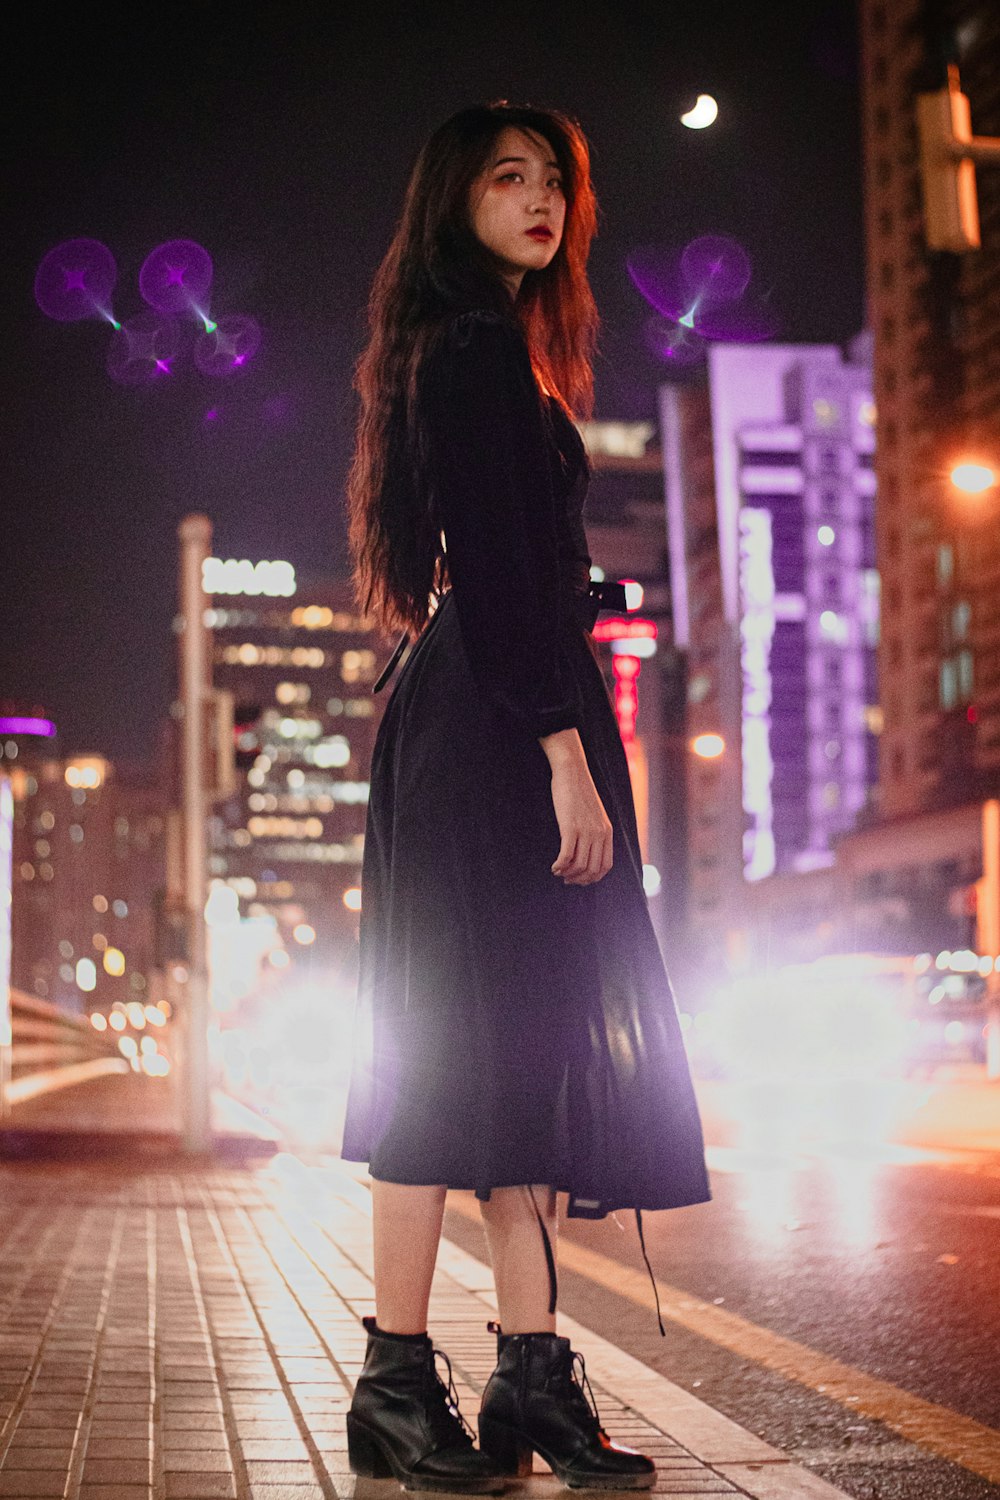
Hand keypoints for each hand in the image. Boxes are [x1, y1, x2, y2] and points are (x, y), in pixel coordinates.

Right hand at [548, 757, 612, 884]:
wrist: (572, 772)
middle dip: (579, 880)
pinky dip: (559, 866)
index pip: (605, 866)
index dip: (593, 878)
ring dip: (568, 874)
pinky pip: (566, 856)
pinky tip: (553, 866)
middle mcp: (599, 834)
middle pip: (593, 870)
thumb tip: (587, 850)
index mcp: (607, 832)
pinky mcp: (570, 827)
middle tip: (567, 879)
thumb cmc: (579, 792)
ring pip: (580, 866)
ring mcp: (586, 831)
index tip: (580, 879)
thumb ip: (595, 831)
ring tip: (558, 872)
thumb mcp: (594, 814)